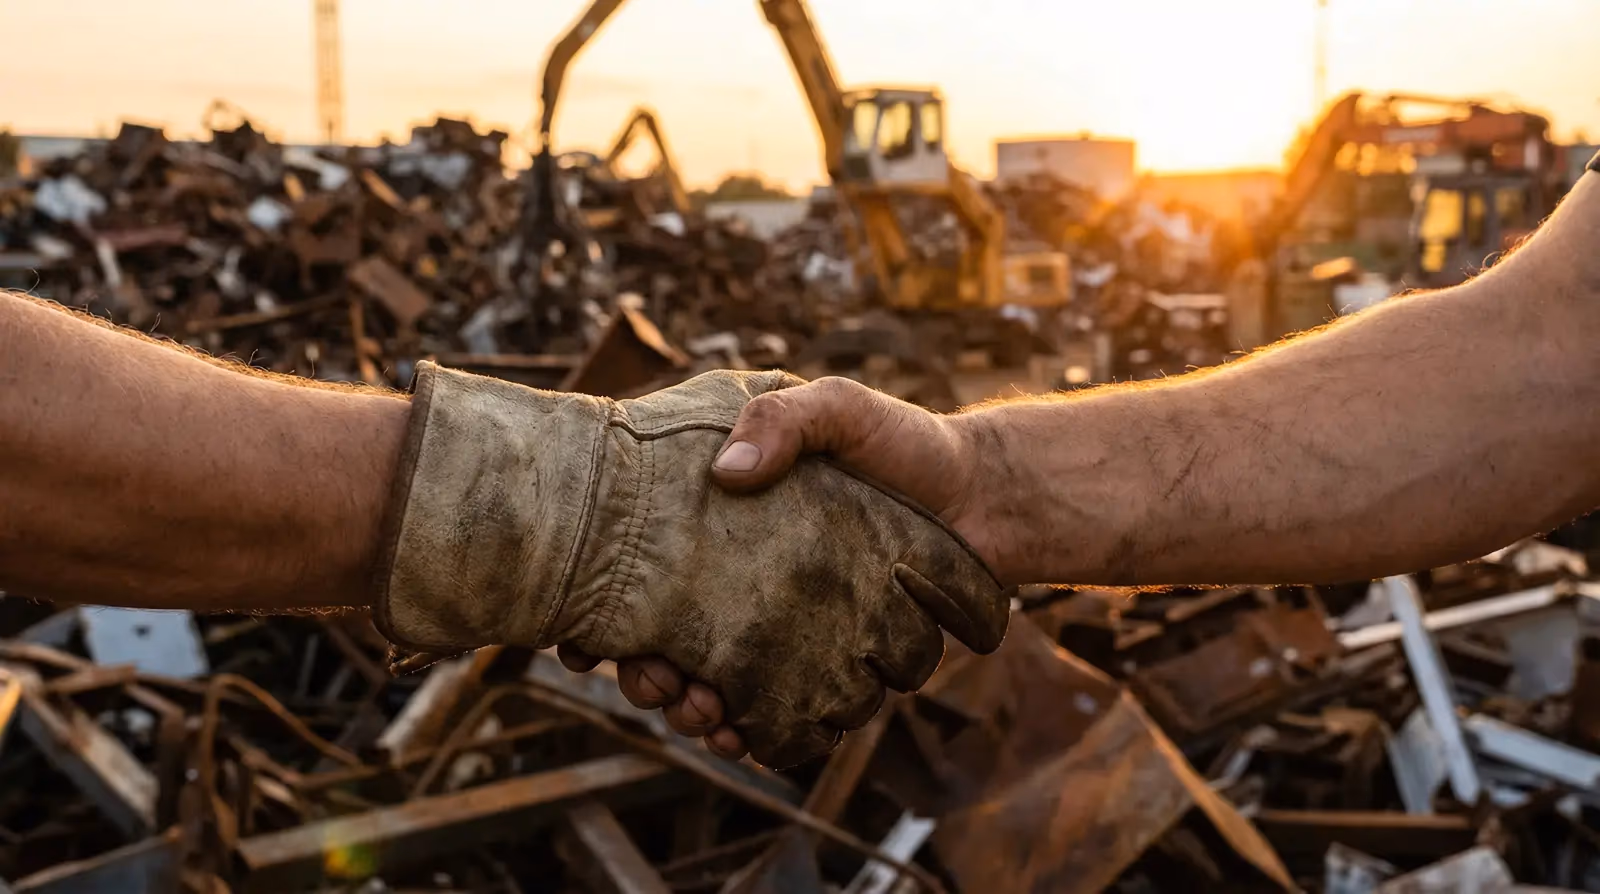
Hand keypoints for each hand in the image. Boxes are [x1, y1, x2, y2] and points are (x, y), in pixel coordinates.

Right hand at [378, 367, 1005, 766]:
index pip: (638, 568)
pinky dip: (750, 730)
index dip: (602, 607)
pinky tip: (743, 737)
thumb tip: (725, 475)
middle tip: (655, 684)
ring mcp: (775, 622)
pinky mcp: (819, 661)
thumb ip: (785, 419)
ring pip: (706, 680)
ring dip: (690, 708)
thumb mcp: (837, 408)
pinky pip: (772, 706)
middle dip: (645, 673)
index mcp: (719, 518)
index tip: (589, 640)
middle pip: (658, 636)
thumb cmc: (901, 444)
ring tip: (702, 713)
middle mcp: (736, 574)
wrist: (982, 499)